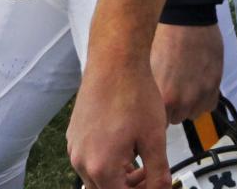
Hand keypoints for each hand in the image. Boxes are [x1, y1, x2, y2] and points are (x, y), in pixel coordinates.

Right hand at [68, 57, 170, 188]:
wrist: (116, 61)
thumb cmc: (133, 93)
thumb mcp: (154, 137)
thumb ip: (158, 171)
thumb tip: (162, 188)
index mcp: (101, 167)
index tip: (154, 184)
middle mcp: (82, 161)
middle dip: (129, 187)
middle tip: (150, 174)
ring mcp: (75, 147)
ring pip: (96, 176)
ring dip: (118, 176)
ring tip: (141, 159)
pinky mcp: (74, 134)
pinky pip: (89, 159)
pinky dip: (107, 160)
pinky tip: (126, 145)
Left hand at [150, 22, 221, 124]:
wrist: (187, 18)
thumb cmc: (164, 40)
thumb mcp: (148, 69)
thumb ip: (150, 95)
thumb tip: (146, 109)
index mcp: (164, 99)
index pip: (160, 124)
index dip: (157, 113)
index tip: (157, 103)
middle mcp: (184, 101)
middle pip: (176, 118)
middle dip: (173, 107)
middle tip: (172, 88)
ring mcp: (202, 93)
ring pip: (194, 113)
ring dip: (190, 103)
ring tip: (185, 84)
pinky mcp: (216, 84)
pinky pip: (209, 104)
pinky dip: (204, 97)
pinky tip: (198, 82)